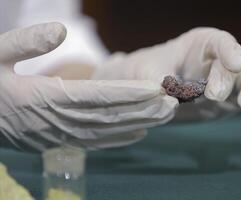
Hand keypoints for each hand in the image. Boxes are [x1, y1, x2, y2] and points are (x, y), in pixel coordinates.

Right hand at [0, 23, 177, 150]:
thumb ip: (26, 42)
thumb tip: (60, 31)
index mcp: (42, 96)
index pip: (94, 95)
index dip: (126, 92)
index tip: (154, 87)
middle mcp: (56, 120)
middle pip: (108, 116)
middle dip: (143, 109)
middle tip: (173, 101)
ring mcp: (58, 135)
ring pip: (106, 131)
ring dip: (138, 124)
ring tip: (166, 115)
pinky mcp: (59, 142)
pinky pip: (94, 142)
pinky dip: (119, 139)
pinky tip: (140, 133)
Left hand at [92, 27, 240, 118]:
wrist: (154, 85)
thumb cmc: (149, 71)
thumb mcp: (145, 73)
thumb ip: (155, 84)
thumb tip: (170, 100)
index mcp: (199, 44)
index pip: (219, 42)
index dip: (229, 50)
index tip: (236, 61)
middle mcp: (220, 60)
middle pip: (234, 67)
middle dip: (228, 80)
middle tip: (213, 95)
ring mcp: (231, 82)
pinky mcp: (235, 100)